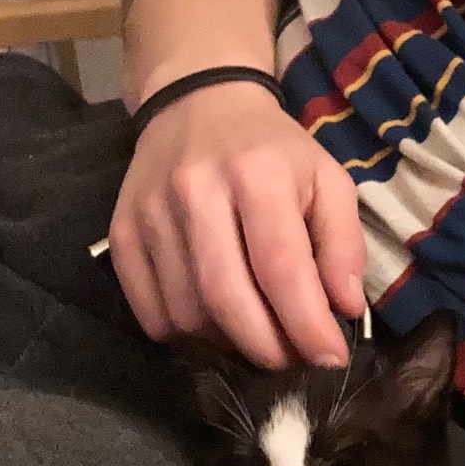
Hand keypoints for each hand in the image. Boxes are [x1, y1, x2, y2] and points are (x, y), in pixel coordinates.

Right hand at [109, 83, 366, 368]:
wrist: (198, 103)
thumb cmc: (273, 149)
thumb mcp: (327, 178)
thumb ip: (343, 242)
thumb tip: (343, 308)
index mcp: (257, 173)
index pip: (280, 266)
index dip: (306, 324)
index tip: (329, 360)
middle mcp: (196, 190)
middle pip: (226, 298)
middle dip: (266, 348)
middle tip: (292, 362)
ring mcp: (152, 213)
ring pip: (186, 312)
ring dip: (227, 344)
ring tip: (257, 339)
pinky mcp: (122, 232)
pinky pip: (150, 312)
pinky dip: (185, 337)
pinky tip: (215, 326)